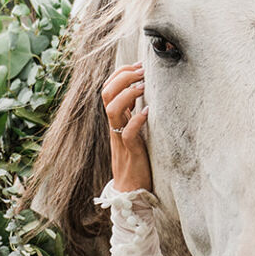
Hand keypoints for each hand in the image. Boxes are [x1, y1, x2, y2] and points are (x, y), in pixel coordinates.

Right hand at [101, 63, 150, 191]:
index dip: (120, 73)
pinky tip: (148, 112)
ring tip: (143, 86)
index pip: (108, 89)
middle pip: (106, 94)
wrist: (131, 190)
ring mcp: (120, 139)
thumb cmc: (137, 160)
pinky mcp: (130, 152)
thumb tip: (145, 96)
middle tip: (142, 70)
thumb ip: (135, 116)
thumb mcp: (136, 132)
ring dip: (127, 94)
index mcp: (116, 120)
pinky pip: (128, 133)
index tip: (138, 65)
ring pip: (112, 110)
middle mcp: (115, 127)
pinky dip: (137, 120)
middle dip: (122, 77)